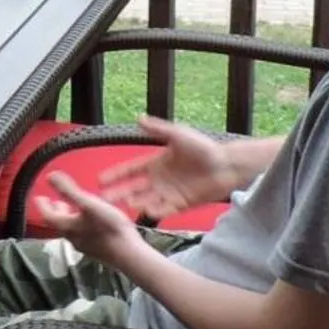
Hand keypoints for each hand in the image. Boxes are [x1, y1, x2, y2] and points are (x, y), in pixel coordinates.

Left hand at [29, 172, 142, 267]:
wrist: (129, 254)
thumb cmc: (109, 227)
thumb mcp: (89, 204)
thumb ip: (69, 190)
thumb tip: (49, 176)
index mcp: (67, 226)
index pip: (47, 215)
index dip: (42, 205)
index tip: (39, 198)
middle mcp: (72, 238)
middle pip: (58, 223)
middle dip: (55, 211)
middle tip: (54, 201)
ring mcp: (84, 245)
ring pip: (71, 229)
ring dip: (68, 217)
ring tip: (72, 208)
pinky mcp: (96, 249)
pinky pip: (83, 234)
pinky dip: (81, 224)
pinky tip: (91, 221)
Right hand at [97, 116, 234, 217]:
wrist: (227, 165)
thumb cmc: (204, 147)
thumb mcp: (178, 134)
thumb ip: (158, 129)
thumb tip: (139, 117)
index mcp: (156, 163)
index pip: (131, 170)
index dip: (116, 175)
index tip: (100, 179)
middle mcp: (159, 179)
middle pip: (134, 188)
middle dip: (119, 193)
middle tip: (104, 199)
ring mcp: (169, 193)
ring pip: (147, 200)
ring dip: (136, 203)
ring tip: (126, 204)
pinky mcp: (181, 204)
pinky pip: (165, 210)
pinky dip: (156, 211)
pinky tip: (148, 211)